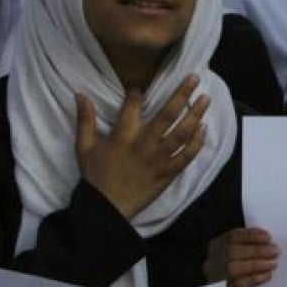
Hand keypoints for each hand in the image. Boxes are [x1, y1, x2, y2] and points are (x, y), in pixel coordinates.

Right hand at [75, 75, 208, 219]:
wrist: (106, 208)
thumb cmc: (96, 175)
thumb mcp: (84, 147)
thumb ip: (85, 120)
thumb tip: (80, 95)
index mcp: (123, 135)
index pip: (133, 105)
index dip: (137, 93)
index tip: (142, 86)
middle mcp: (144, 143)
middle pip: (167, 114)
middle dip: (182, 94)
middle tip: (194, 78)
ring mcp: (159, 158)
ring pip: (182, 133)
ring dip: (195, 115)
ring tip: (205, 99)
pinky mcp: (168, 173)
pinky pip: (186, 156)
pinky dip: (197, 143)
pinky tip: (204, 129)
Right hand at [203, 227, 279, 286]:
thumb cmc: (250, 272)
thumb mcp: (250, 255)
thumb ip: (254, 245)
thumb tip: (268, 241)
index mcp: (217, 248)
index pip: (232, 237)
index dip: (250, 235)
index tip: (268, 237)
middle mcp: (212, 263)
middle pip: (231, 252)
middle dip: (256, 250)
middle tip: (275, 251)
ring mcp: (217, 280)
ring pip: (232, 268)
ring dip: (257, 264)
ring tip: (273, 263)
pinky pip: (238, 284)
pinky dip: (255, 278)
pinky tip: (267, 275)